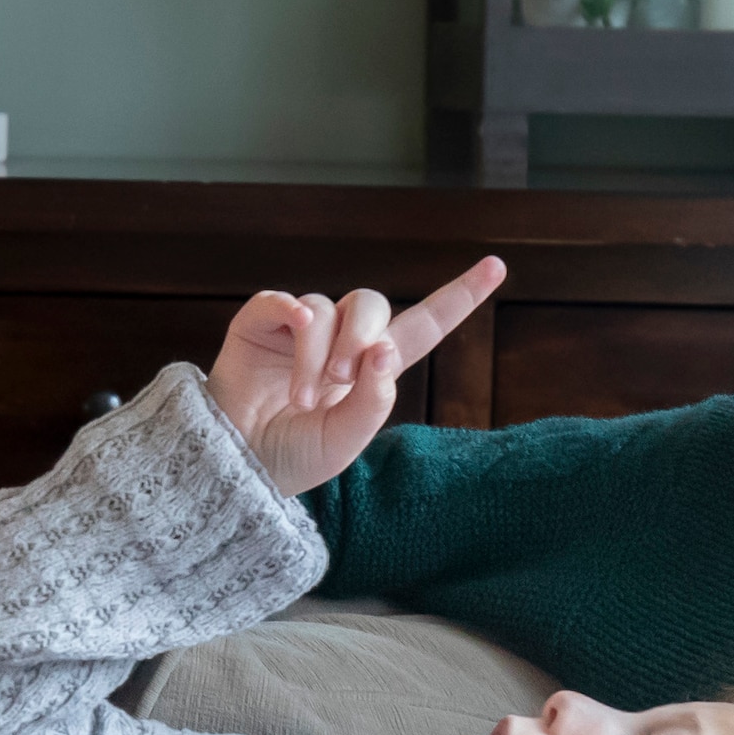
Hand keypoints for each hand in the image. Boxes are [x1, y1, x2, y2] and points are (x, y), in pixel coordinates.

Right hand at [210, 258, 506, 497]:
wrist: (236, 467)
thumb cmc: (294, 458)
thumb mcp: (344, 441)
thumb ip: (372, 400)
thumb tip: (384, 348)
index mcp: (372, 369)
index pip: (423, 324)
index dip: (458, 297)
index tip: (497, 267)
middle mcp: (339, 341)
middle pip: (371, 304)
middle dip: (362, 338)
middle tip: (340, 380)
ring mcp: (299, 329)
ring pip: (325, 308)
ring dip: (318, 353)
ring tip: (300, 399)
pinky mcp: (259, 324)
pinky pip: (282, 300)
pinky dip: (291, 310)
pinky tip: (295, 325)